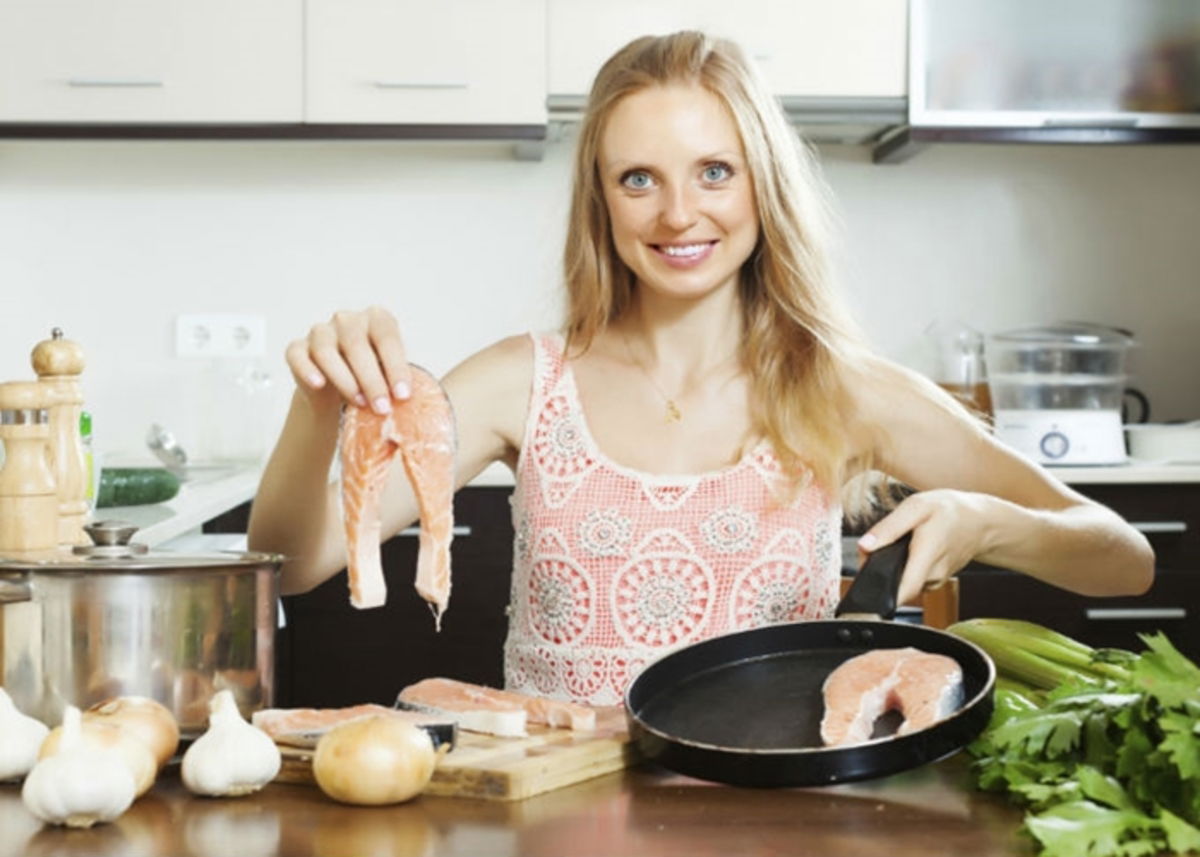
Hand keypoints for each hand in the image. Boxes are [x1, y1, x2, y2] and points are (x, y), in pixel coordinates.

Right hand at [285, 307, 412, 413]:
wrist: (340, 391)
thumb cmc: (375, 377)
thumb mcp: (393, 374)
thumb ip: (403, 379)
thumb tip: (417, 396)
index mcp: (377, 319)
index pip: (387, 337)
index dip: (396, 367)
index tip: (403, 395)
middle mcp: (347, 320)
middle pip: (356, 345)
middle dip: (371, 380)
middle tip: (382, 408)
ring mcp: (320, 332)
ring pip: (326, 351)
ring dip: (344, 379)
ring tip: (359, 403)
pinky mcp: (297, 349)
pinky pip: (298, 356)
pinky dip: (307, 370)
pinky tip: (319, 385)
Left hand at [856, 489, 992, 607]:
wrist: (980, 520)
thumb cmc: (950, 510)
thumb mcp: (917, 507)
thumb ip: (889, 528)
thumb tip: (865, 546)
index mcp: (927, 555)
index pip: (905, 590)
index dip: (882, 595)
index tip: (865, 590)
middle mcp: (934, 574)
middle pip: (897, 584)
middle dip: (880, 570)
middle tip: (876, 547)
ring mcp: (936, 579)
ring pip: (904, 581)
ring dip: (892, 567)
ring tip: (896, 544)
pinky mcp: (936, 579)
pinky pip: (912, 577)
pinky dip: (905, 566)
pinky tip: (909, 550)